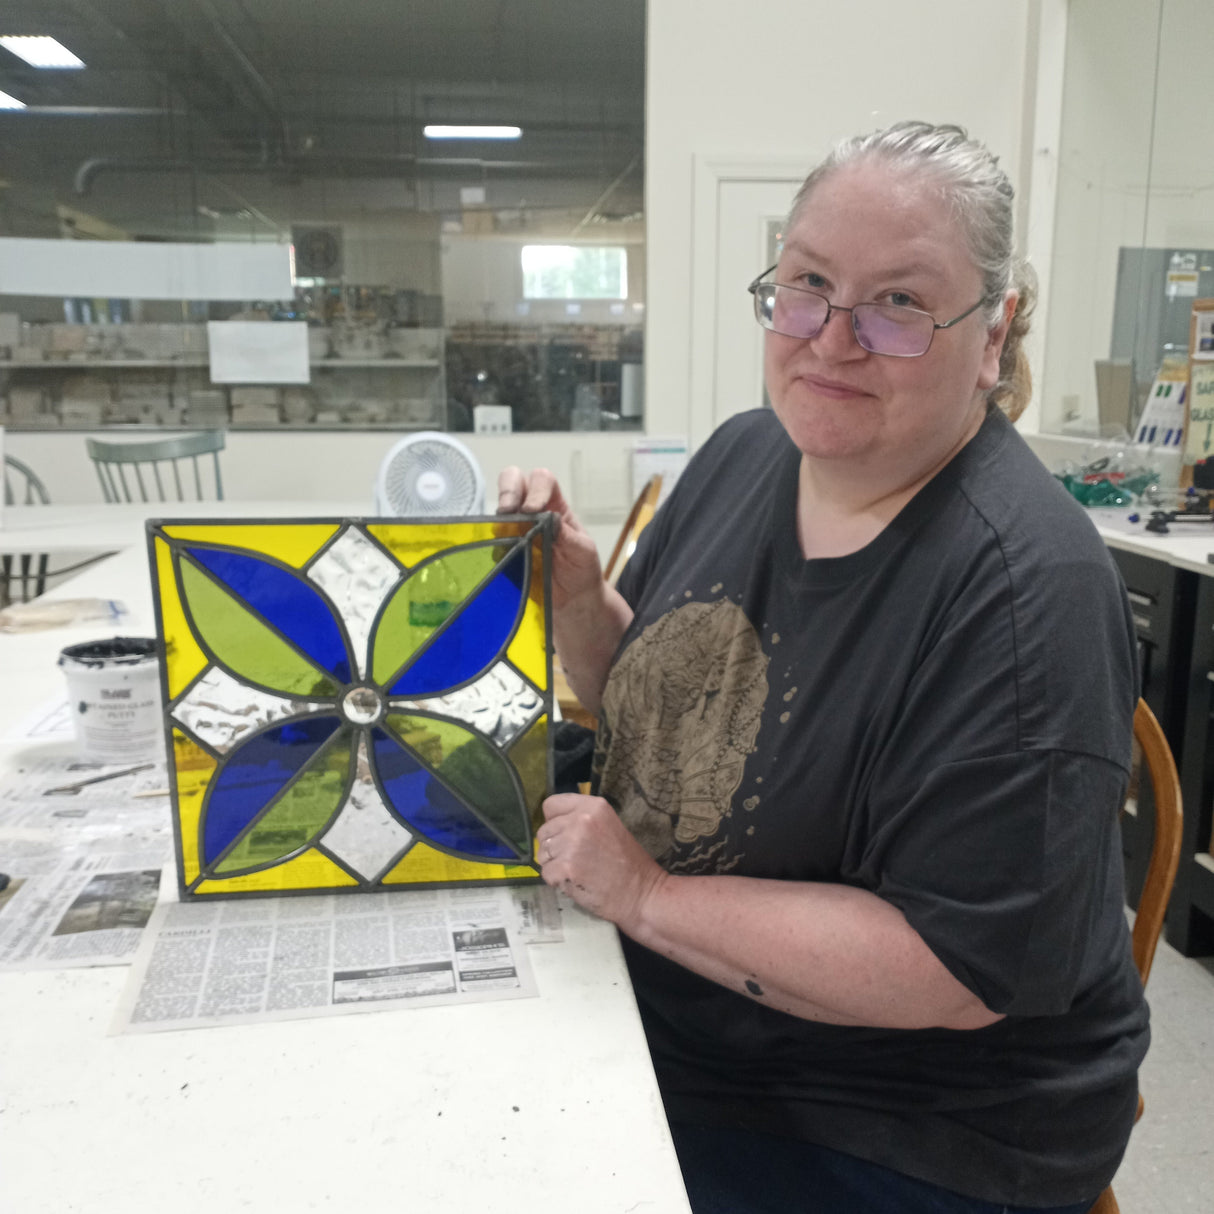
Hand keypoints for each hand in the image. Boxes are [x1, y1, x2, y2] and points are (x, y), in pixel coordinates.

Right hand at [497, 466, 602, 608]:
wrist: (572, 599)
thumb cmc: (581, 568)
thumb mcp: (582, 550)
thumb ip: (567, 534)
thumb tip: (549, 519)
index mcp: (554, 505)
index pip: (542, 480)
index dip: (536, 489)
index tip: (533, 509)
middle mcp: (531, 511)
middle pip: (513, 480)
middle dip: (508, 490)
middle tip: (508, 510)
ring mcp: (514, 529)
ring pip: (498, 509)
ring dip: (501, 519)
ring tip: (507, 537)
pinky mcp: (503, 550)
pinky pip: (491, 540)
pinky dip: (494, 544)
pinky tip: (505, 556)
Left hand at [535, 793, 666, 930]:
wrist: (642, 894)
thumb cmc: (628, 864)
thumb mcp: (608, 826)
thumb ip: (581, 820)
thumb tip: (552, 825)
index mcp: (593, 806)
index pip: (551, 805)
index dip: (554, 822)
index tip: (565, 835)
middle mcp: (581, 819)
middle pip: (544, 831)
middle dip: (554, 847)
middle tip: (576, 860)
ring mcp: (572, 842)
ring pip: (542, 853)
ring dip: (554, 865)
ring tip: (578, 871)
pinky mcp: (566, 867)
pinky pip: (545, 873)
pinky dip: (557, 881)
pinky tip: (576, 882)